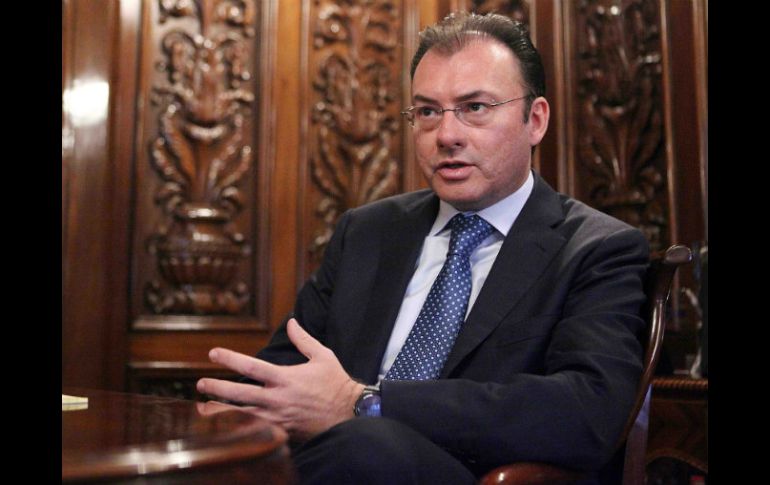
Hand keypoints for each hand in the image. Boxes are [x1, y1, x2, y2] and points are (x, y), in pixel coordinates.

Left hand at [197, 319, 364, 441]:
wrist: (349, 415)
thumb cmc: (336, 384)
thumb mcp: (323, 357)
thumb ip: (304, 340)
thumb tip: (291, 322)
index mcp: (286, 378)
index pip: (251, 367)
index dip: (230, 359)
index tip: (213, 353)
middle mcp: (277, 398)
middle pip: (239, 394)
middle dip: (217, 388)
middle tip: (200, 383)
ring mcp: (277, 417)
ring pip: (242, 415)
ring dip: (221, 411)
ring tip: (202, 408)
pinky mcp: (280, 431)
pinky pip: (253, 429)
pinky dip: (237, 426)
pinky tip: (224, 425)